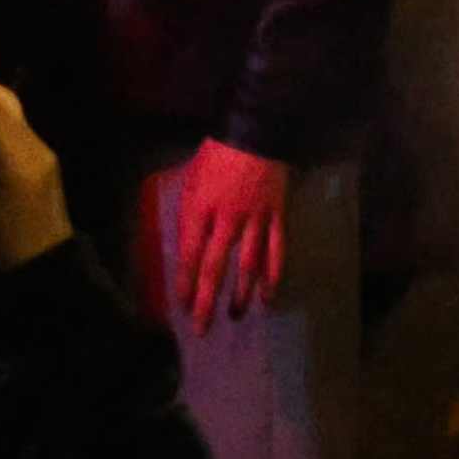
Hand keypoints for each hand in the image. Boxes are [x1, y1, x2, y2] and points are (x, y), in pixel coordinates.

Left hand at [152, 132, 289, 328]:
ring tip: (235, 315)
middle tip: (202, 327)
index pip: (188, 254)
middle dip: (206, 300)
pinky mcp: (276, 215)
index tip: (181, 306)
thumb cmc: (216, 157)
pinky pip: (276, 251)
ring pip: (246, 264)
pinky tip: (268, 296)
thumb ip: (188, 216)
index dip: (184, 283)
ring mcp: (254, 218)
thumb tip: (186, 249)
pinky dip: (273, 275)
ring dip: (240, 293)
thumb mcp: (190, 181)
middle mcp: (226, 218)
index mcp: (199, 207)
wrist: (254, 132)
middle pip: (214, 266)